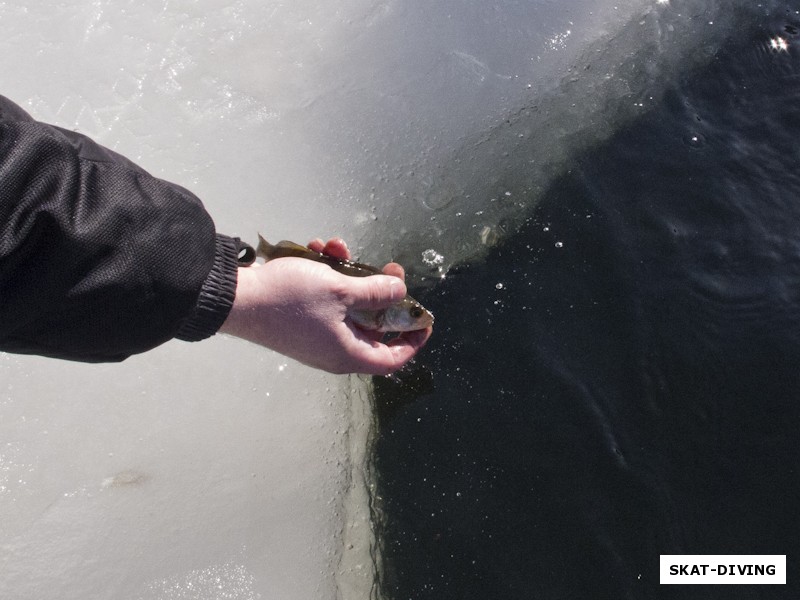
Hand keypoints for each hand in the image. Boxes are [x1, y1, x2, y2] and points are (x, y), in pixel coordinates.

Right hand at [218, 237, 431, 374]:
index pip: (392, 358)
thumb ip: (375, 291)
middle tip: (389, 268)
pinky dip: (327, 275)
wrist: (236, 297)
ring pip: (347, 304)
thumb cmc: (289, 299)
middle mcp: (334, 348)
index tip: (423, 317)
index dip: (412, 340)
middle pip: (372, 325)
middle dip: (380, 292)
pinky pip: (325, 299)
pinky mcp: (300, 318)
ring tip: (339, 248)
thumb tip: (400, 292)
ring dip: (349, 274)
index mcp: (348, 353)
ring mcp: (316, 334)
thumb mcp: (340, 290)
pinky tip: (319, 249)